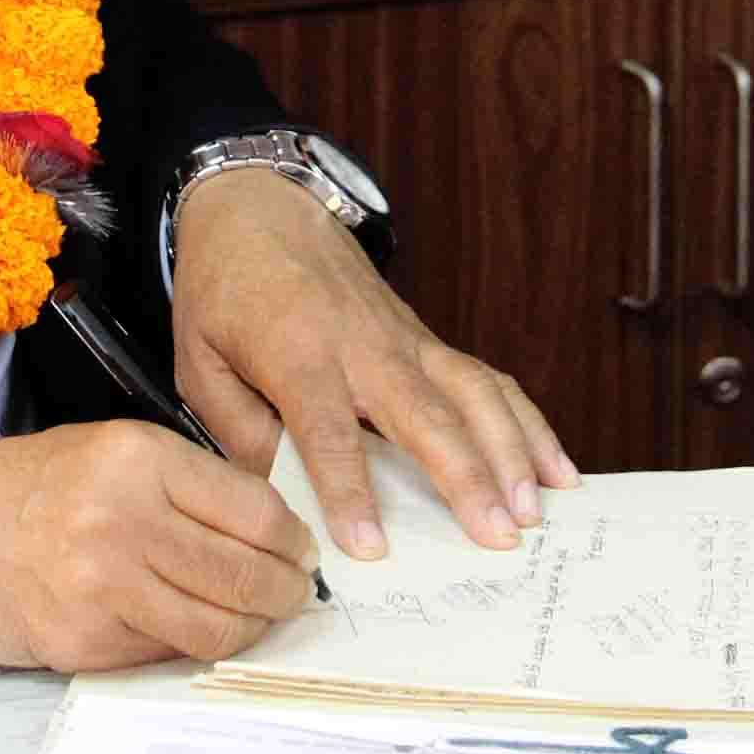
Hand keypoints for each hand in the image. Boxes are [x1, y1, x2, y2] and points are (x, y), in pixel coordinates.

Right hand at [0, 419, 316, 670]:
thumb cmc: (54, 485)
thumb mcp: (126, 450)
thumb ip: (198, 482)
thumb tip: (277, 532)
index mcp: (140, 463)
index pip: (254, 511)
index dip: (293, 540)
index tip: (303, 550)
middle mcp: (124, 524)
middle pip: (243, 574)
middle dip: (286, 590)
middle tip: (295, 591)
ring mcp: (105, 591)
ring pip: (218, 626)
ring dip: (254, 626)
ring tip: (261, 614)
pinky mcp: (91, 644)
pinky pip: (173, 651)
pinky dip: (200, 643)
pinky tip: (207, 627)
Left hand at [171, 164, 577, 561]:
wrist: (260, 206)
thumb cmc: (225, 288)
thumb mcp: (198, 360)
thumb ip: (238, 430)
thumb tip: (281, 500)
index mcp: (296, 352)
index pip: (329, 431)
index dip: (350, 490)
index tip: (372, 547)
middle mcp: (363, 345)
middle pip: (425, 414)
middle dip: (466, 477)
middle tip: (498, 536)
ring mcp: (405, 339)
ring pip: (473, 393)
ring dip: (511, 452)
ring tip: (537, 511)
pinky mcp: (427, 340)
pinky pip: (487, 381)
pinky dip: (527, 422)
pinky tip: (555, 469)